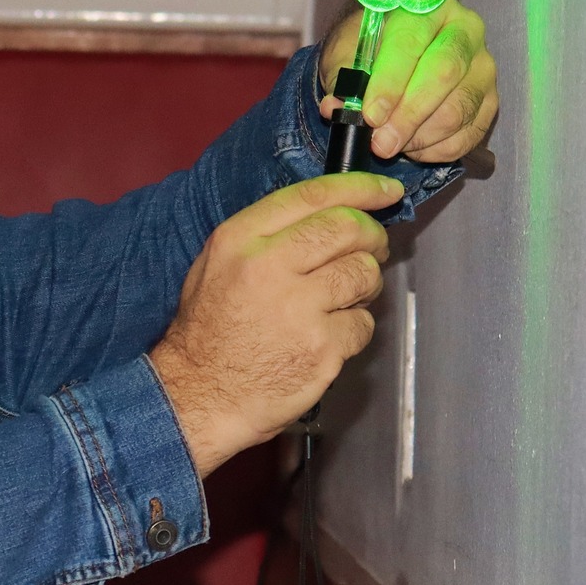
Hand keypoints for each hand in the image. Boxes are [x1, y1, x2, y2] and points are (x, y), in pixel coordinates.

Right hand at [148, 173, 398, 476]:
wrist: (199, 395)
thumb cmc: (210, 329)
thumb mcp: (216, 263)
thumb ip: (266, 234)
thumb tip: (332, 212)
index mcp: (240, 240)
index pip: (312, 197)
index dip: (359, 188)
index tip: (386, 190)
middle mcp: (269, 268)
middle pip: (348, 229)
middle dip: (372, 235)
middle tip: (374, 247)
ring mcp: (299, 311)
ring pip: (363, 274)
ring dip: (366, 282)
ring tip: (345, 295)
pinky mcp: (322, 350)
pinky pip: (362, 323)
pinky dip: (355, 327)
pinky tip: (330, 335)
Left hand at [316, 0, 497, 162]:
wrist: (392, 58)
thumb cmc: (370, 50)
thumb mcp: (347, 53)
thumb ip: (344, 77)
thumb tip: (338, 107)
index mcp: (428, 3)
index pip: (412, 41)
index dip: (390, 81)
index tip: (370, 114)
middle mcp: (465, 28)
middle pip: (443, 74)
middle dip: (407, 115)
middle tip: (381, 143)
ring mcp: (483, 65)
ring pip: (458, 109)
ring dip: (420, 137)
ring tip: (390, 145)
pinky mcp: (490, 99)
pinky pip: (470, 133)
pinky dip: (437, 149)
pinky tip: (412, 147)